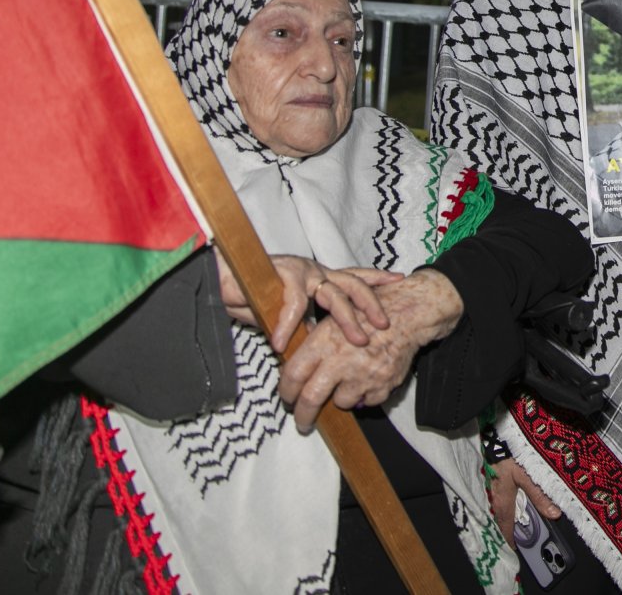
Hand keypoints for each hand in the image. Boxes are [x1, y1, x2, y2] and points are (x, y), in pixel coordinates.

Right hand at [217, 252, 399, 351]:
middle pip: (354, 285)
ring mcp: (301, 271)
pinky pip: (294, 303)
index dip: (377, 278)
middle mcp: (315, 271)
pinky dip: (289, 325)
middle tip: (386, 325)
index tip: (400, 280)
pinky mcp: (282, 274)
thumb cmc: (252, 295)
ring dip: (347, 319)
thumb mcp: (287, 318)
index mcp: (320, 279)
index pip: (355, 277)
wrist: (220, 280)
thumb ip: (307, 327)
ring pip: (334, 294)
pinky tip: (280, 342)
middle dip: (373, 305)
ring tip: (357, 340)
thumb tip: (323, 349)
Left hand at [277, 269, 464, 432]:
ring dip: (341, 397)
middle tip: (303, 422)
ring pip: (341, 402)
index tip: (286, 399)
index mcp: (324, 342)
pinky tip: (369, 377)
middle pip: (311, 398)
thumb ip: (314, 342)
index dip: (285, 392)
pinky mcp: (383, 385)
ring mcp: (363, 375)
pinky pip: (366, 401)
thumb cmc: (369, 313)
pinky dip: (365, 394)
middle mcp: (341, 360)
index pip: (294, 375)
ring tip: (350, 380)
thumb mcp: (334, 318)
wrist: (407, 314)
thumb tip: (295, 365)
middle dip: (303, 415)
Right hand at [488, 457, 561, 545]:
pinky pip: (499, 500)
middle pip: (503, 521)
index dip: (511, 539)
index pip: (506, 527)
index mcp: (504, 502)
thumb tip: (554, 514)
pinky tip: (514, 503)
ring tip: (519, 524)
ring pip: (500, 510)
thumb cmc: (511, 458)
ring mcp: (492, 490)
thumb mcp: (528, 476)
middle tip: (520, 538)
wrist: (496, 439)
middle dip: (510, 530)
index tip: (516, 549)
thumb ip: (540, 496)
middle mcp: (495, 499)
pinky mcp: (493, 481)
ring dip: (508, 518)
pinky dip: (506, 507)